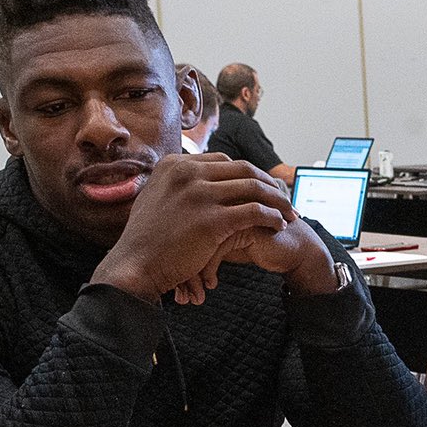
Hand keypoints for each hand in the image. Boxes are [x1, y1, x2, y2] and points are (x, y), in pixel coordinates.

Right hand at [93, 153, 290, 301]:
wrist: (135, 265)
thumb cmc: (148, 239)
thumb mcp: (156, 198)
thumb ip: (178, 184)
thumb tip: (197, 178)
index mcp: (175, 164)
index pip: (224, 161)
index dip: (250, 174)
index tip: (265, 187)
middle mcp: (187, 173)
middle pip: (244, 169)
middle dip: (270, 184)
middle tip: (286, 199)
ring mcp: (199, 194)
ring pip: (254, 188)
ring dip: (278, 201)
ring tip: (291, 214)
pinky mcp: (212, 219)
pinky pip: (254, 212)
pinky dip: (272, 217)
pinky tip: (280, 226)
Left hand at [182, 213, 340, 303]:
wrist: (289, 248)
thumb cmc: (251, 244)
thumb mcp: (216, 242)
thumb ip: (194, 241)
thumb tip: (164, 261)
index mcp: (200, 201)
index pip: (172, 230)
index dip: (167, 259)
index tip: (170, 284)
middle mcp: (211, 200)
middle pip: (180, 236)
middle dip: (177, 270)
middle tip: (179, 294)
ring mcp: (227, 209)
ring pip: (195, 243)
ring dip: (192, 275)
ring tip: (192, 294)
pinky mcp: (243, 223)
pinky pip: (215, 248)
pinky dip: (209, 270)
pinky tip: (211, 285)